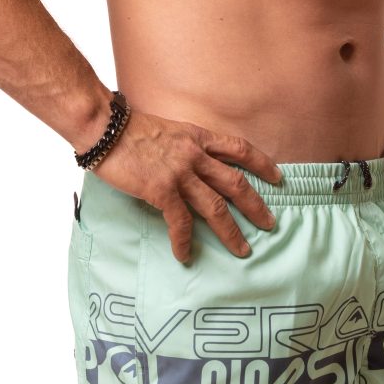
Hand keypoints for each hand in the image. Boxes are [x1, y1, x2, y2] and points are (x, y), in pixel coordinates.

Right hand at [93, 107, 281, 261]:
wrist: (105, 128)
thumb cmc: (130, 129)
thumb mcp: (169, 130)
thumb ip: (186, 146)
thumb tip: (194, 165)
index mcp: (198, 137)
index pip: (239, 149)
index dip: (262, 164)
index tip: (278, 178)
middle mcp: (195, 155)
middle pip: (235, 183)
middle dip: (256, 205)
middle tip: (269, 224)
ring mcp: (179, 173)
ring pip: (215, 207)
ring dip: (230, 231)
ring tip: (242, 249)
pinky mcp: (161, 190)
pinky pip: (179, 222)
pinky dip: (184, 241)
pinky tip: (185, 255)